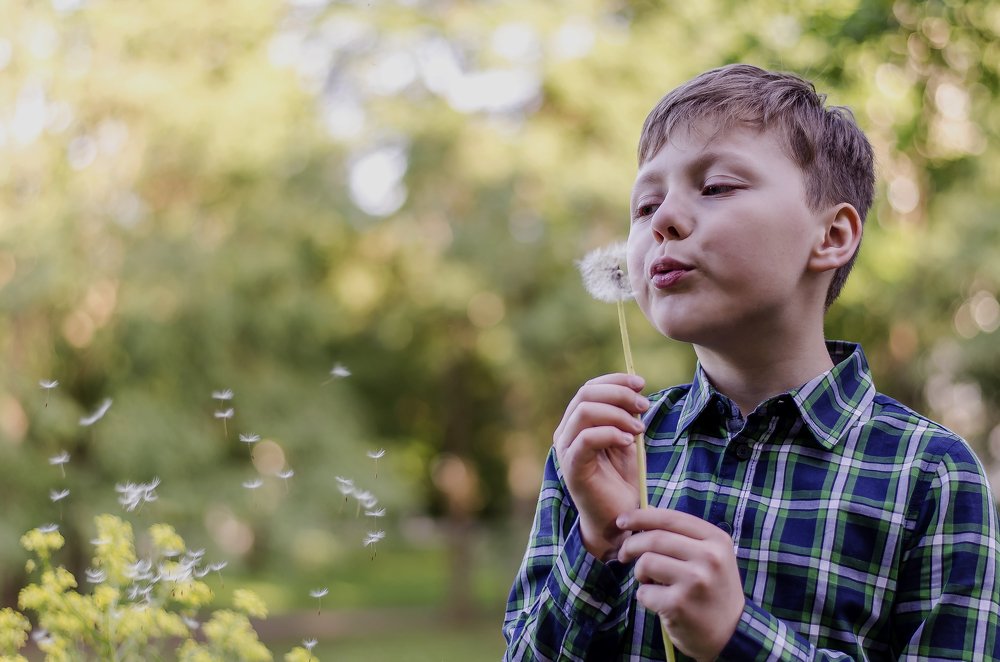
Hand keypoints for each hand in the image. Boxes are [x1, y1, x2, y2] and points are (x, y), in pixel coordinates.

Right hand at [553, 373, 648, 560]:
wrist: (617, 519)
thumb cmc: (621, 481)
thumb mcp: (627, 440)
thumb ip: (626, 416)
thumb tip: (635, 389)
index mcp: (577, 423)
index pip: (589, 388)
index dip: (615, 380)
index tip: (641, 383)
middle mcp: (566, 432)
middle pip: (586, 393)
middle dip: (619, 394)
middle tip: (644, 406)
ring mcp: (566, 449)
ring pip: (585, 411)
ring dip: (618, 414)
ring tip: (639, 430)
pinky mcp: (571, 466)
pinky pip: (587, 438)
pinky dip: (611, 434)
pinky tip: (629, 442)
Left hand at [617, 509, 744, 661]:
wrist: (730, 633)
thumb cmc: (712, 589)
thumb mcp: (711, 555)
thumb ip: (683, 535)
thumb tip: (644, 513)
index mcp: (716, 539)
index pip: (670, 518)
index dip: (640, 517)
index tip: (621, 521)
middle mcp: (709, 557)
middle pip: (654, 538)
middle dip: (631, 545)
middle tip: (624, 554)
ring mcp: (694, 581)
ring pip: (646, 562)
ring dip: (639, 572)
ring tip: (650, 581)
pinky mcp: (679, 604)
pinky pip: (644, 591)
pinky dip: (645, 596)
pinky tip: (659, 601)